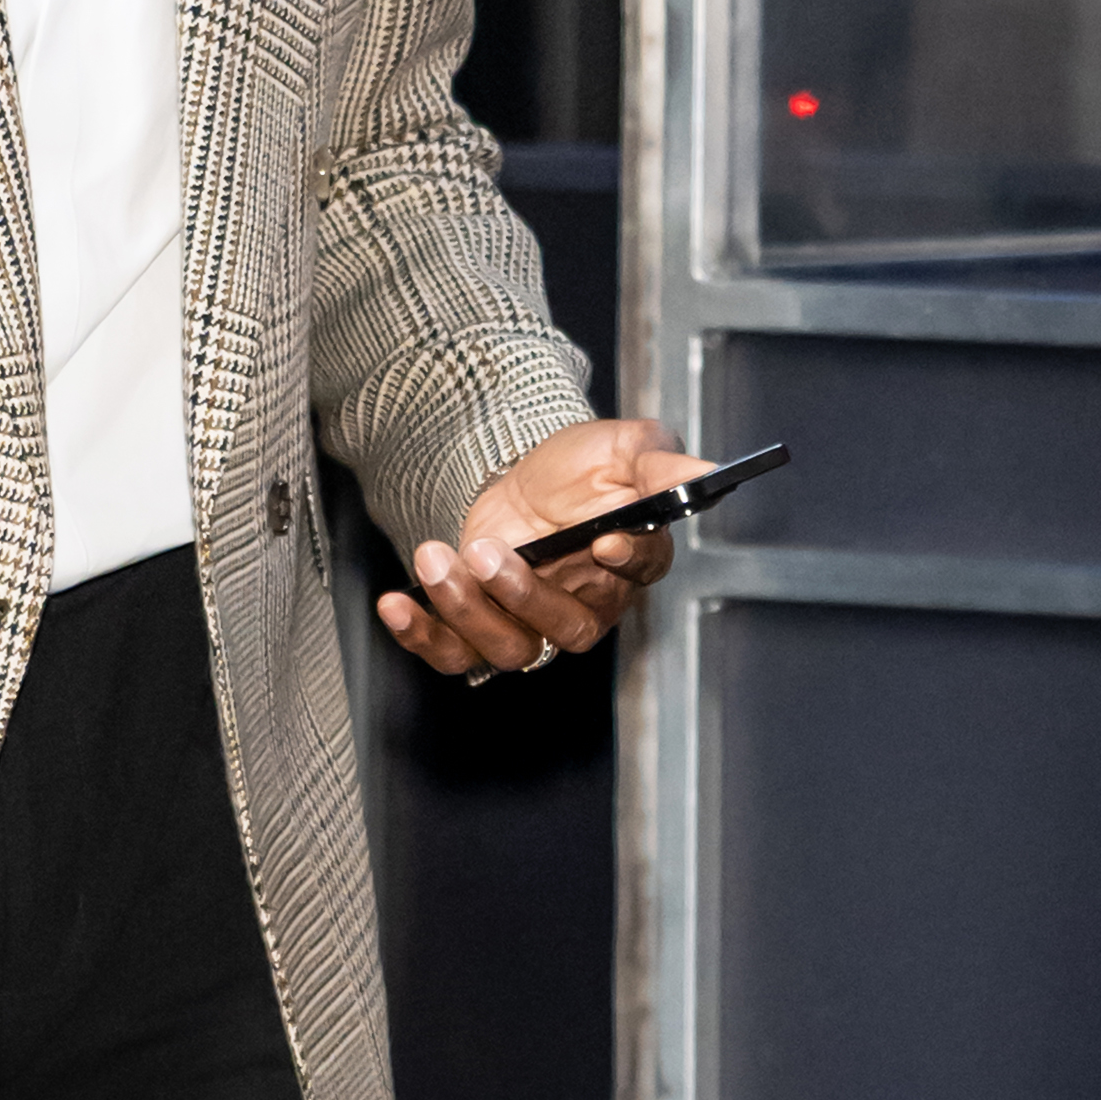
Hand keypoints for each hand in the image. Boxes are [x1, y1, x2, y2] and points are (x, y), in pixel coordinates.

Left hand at [375, 417, 713, 681]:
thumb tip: (704, 470)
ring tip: (434, 556)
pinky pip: (454, 652)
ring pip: (508, 646)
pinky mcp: (481, 623)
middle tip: (485, 551)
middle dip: (522, 595)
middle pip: (566, 628)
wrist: (521, 476)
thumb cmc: (580, 469)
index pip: (640, 572)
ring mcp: (529, 620)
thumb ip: (659, 461)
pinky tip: (396, 604)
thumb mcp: (622, 447)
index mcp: (629, 560)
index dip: (626, 562)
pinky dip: (422, 635)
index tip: (606, 540)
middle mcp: (584, 603)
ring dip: (465, 609)